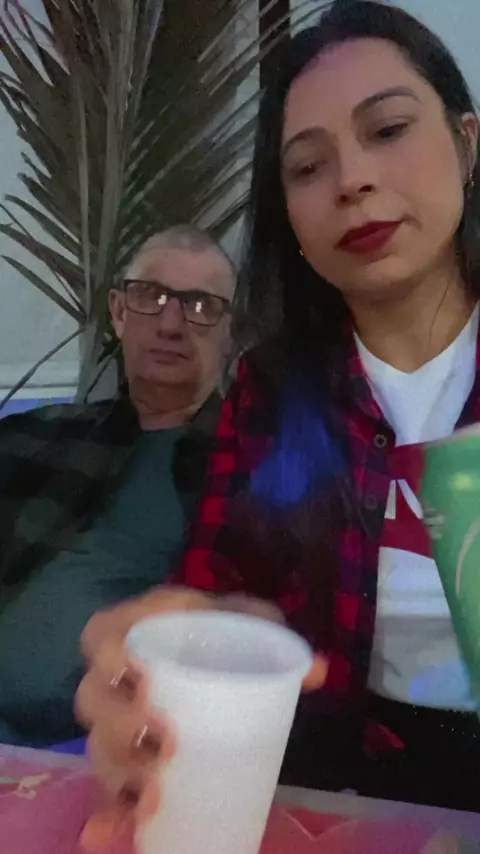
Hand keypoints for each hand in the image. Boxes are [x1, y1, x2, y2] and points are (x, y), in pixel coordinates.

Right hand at [76, 586, 326, 850]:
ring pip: (98, 746)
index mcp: (135, 627)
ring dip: (120, 773)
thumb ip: (274, 635)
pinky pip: (104, 789)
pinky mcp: (124, 759)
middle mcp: (114, 675)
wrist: (218, 652)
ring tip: (154, 794)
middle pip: (93, 698)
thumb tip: (317, 669)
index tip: (144, 677)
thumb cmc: (222, 631)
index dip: (110, 655)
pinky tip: (110, 835)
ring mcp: (115, 719)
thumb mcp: (246, 621)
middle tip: (168, 739)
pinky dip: (107, 815)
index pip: (101, 634)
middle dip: (122, 723)